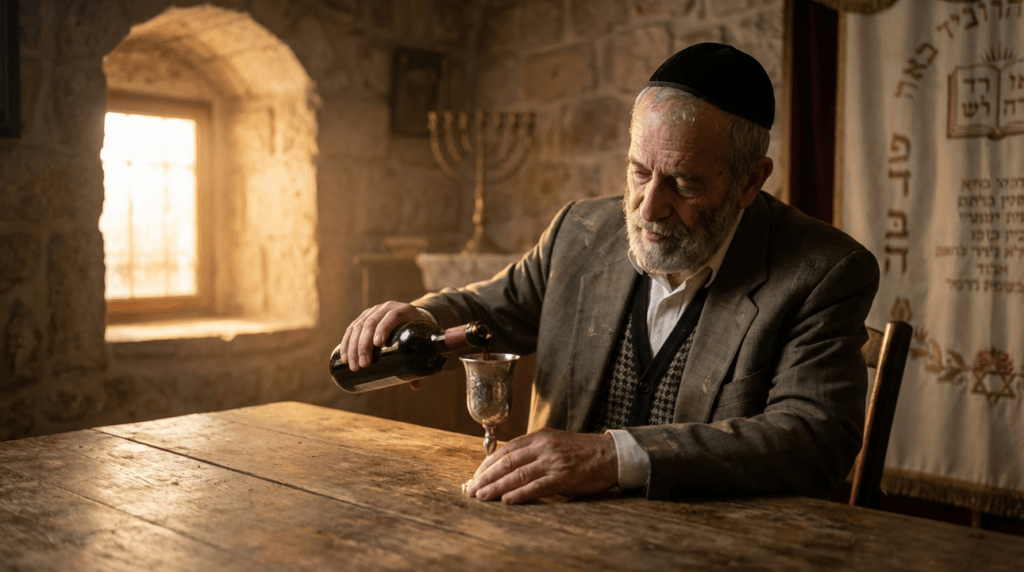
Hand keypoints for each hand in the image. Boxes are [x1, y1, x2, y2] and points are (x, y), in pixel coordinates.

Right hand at [337, 301, 424, 371]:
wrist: (411, 318)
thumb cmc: (418, 334)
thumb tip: (416, 386)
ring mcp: (373, 312)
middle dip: (364, 345)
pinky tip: (344, 357)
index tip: (377, 344)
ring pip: (358, 327)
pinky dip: (346, 343)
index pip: (392, 317)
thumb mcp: (422, 342)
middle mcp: (386, 308)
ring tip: (353, 365)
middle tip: (363, 365)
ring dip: (352, 347)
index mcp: (404, 311)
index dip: (384, 328)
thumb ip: (421, 362)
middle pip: (371, 323)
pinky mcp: (363, 318)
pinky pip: (351, 329)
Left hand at [464, 428, 617, 503]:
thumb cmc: (582, 451)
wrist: (611, 454)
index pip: (506, 450)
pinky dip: (519, 493)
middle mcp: (543, 447)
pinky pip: (536, 486)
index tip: (477, 475)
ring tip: (482, 496)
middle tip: (472, 489)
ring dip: (496, 487)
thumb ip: (534, 452)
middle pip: (507, 462)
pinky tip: (506, 500)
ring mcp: (553, 461)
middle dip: (486, 477)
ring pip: (517, 475)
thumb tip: (510, 467)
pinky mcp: (563, 477)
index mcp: (540, 437)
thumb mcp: (554, 443)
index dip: (488, 464)